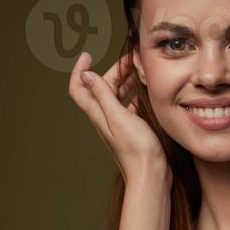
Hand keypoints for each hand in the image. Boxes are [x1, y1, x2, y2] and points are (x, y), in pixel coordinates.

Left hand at [69, 50, 171, 185]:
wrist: (150, 174)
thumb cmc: (135, 149)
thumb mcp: (117, 117)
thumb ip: (103, 95)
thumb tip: (87, 74)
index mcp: (98, 113)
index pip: (79, 88)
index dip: (79, 70)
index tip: (88, 55)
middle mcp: (106, 117)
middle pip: (103, 87)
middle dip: (114, 70)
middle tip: (131, 59)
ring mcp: (119, 123)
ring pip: (119, 95)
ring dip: (127, 80)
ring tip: (142, 69)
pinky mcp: (133, 128)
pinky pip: (131, 105)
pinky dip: (137, 93)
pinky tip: (149, 90)